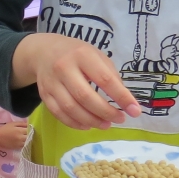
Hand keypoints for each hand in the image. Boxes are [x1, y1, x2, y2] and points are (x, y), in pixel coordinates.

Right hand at [0, 120, 29, 151]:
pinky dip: (27, 144)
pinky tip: (26, 142)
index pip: (30, 130)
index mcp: (19, 130)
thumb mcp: (12, 124)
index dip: (32, 129)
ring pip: (29, 142)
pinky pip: (25, 146)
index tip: (32, 128)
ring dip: (30, 140)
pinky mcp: (17, 148)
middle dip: (32, 135)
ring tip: (29, 138)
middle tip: (32, 133)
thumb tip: (30, 124)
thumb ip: (21, 123)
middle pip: (31, 136)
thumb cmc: (4, 129)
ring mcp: (19, 143)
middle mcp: (20, 137)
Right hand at [14, 34, 140, 129]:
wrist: (44, 52)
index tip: (134, 110)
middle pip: (85, 96)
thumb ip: (110, 75)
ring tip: (105, 124)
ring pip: (70, 108)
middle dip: (105, 112)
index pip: (105, 79)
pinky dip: (74, 123)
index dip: (121, 97)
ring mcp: (51, 83)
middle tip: (119, 119)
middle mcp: (64, 68)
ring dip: (91, 120)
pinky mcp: (44, 94)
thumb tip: (124, 100)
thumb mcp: (97, 56)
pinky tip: (87, 125)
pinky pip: (58, 113)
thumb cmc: (77, 54)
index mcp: (82, 55)